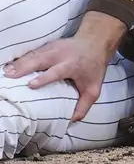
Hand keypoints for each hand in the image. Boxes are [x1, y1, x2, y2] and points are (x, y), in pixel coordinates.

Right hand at [3, 12, 126, 121]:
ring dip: (19, 63)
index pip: (57, 71)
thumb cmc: (93, 68)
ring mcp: (53, 48)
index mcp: (72, 65)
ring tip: (6, 72)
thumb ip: (84, 104)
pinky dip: (21, 58)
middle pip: (40, 59)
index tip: (31, 85)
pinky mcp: (47, 45)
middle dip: (25, 67)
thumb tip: (72, 120)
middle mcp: (61, 55)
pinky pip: (32, 52)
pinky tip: (10, 65)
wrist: (94, 43)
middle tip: (10, 76)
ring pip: (34, 55)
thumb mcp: (94, 88)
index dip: (44, 78)